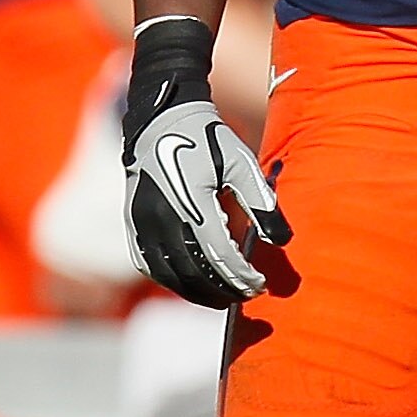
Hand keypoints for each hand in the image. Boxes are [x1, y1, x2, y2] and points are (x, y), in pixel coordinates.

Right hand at [122, 15, 288, 305]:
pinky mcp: (133, 223)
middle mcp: (163, 216)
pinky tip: (191, 284)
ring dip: (197, 292)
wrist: (161, 118)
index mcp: (193, 201)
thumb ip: (262, 203)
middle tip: (246, 296)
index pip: (220, 255)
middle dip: (223, 289)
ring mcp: (143, 222)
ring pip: (169, 274)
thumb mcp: (242, 164)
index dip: (241, 276)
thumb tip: (282, 242)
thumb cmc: (208, 139)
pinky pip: (148, 263)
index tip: (260, 285)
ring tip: (223, 298)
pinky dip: (171, 279)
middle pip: (194, 271)